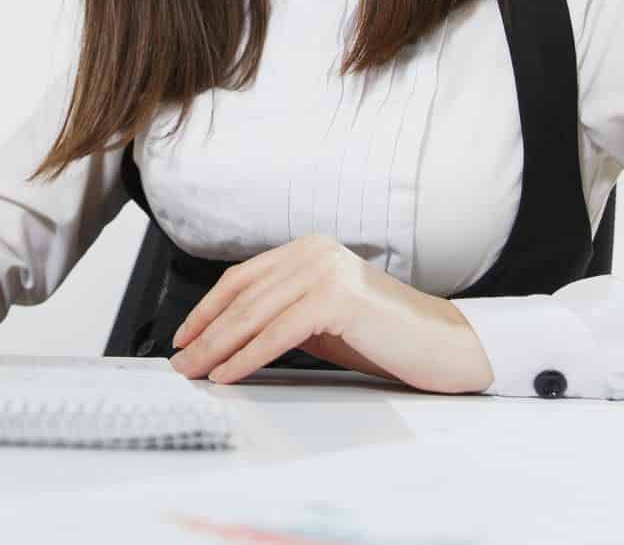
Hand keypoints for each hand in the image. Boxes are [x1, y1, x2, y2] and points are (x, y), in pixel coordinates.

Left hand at [167, 233, 494, 391]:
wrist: (444, 346)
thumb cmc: (383, 338)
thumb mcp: (321, 321)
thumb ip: (281, 316)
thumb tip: (226, 339)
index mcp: (308, 249)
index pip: (243, 278)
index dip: (207, 308)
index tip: (183, 336)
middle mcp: (315, 251)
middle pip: (243, 296)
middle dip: (205, 333)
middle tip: (179, 362)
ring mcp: (327, 270)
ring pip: (255, 313)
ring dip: (217, 347)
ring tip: (194, 372)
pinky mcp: (339, 296)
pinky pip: (279, 332)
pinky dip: (248, 356)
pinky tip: (229, 374)